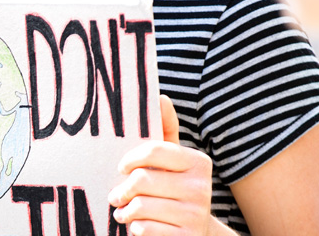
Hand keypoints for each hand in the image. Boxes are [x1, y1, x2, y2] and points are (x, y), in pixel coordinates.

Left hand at [108, 95, 213, 234]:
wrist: (197, 233)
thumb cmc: (175, 189)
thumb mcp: (172, 162)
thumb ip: (165, 131)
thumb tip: (160, 97)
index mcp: (198, 162)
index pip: (154, 150)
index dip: (130, 159)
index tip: (121, 168)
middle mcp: (202, 187)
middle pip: (142, 180)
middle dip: (121, 190)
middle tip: (115, 195)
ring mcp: (196, 214)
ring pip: (140, 206)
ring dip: (124, 211)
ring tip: (123, 211)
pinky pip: (145, 229)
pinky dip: (135, 229)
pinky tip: (138, 226)